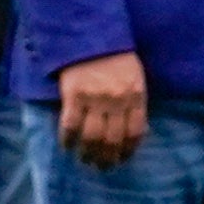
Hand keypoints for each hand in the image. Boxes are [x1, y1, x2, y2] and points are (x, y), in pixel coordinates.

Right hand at [57, 52, 149, 168]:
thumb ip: (135, 100)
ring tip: (85, 161)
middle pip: (113, 139)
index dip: (128, 149)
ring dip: (88, 154)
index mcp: (136, 94)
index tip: (122, 159)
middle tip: (102, 167)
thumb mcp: (135, 76)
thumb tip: (133, 130)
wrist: (91, 36)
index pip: (135, 131)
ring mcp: (95, 99)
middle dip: (108, 158)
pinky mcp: (73, 96)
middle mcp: (117, 100)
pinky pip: (70, 125)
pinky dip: (67, 140)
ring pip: (92, 137)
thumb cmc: (116, 57)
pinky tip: (66, 146)